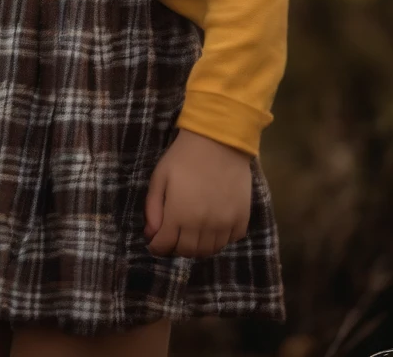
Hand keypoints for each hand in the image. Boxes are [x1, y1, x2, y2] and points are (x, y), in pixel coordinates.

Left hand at [143, 127, 251, 257]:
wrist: (219, 140)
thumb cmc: (184, 156)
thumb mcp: (160, 177)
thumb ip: (153, 208)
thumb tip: (150, 234)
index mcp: (179, 214)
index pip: (165, 245)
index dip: (157, 246)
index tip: (156, 241)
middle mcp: (202, 225)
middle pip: (188, 251)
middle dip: (176, 247)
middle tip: (174, 235)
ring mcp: (224, 223)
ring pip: (209, 250)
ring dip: (198, 247)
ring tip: (193, 233)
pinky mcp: (242, 218)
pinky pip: (230, 241)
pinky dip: (220, 239)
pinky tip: (213, 227)